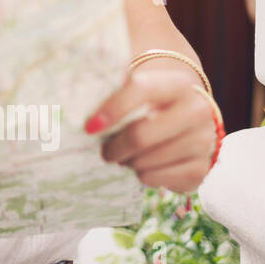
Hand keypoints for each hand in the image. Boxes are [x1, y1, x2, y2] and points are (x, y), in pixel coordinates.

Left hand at [85, 60, 219, 192]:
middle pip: (140, 136)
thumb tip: (61, 98)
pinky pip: (156, 179)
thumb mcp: (134, 85)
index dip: (111, 108)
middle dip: (113, 147)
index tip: (89, 127)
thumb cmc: (147, 101)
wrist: (186, 116)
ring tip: (126, 154)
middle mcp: (197, 110)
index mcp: (176, 83)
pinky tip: (144, 163)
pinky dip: (141, 175)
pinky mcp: (201, 170)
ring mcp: (203, 142)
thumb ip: (107, 84)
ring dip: (126, 161)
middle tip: (103, 149)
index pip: (140, 89)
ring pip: (145, 161)